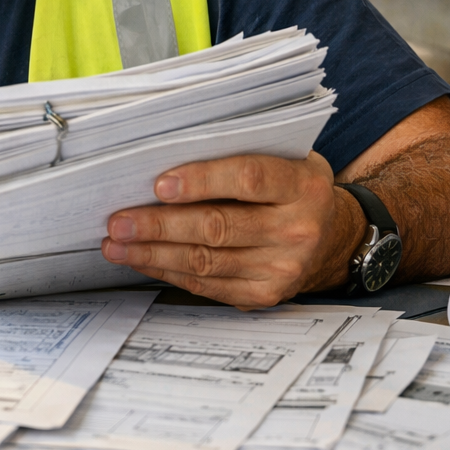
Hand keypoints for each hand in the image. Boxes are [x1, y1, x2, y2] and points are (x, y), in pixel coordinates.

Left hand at [101, 152, 361, 308]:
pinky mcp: (265, 295)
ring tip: (116, 242)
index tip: (159, 184)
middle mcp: (298, 230)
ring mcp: (282, 268)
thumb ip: (240, 153)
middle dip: (160, 225)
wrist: (332, 237)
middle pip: (218, 228)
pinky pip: (208, 285)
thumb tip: (166, 154)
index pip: (249, 180)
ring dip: (153, 253)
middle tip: (118, 220)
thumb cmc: (292, 187)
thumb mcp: (285, 157)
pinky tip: (142, 259)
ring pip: (206, 262)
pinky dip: (168, 271)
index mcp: (304, 185)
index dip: (202, 181)